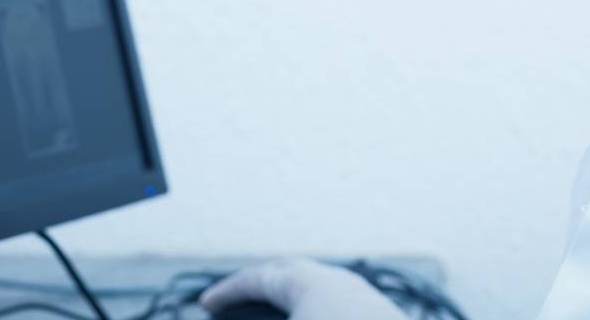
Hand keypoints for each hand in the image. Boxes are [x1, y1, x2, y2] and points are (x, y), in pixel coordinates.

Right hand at [197, 256, 405, 318]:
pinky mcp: (382, 315)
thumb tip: (212, 310)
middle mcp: (338, 281)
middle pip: (291, 274)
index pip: (256, 278)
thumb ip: (249, 318)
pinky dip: (319, 312)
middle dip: (262, 286)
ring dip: (294, 300)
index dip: (227, 292)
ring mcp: (364, 299)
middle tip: (240, 299)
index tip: (207, 304)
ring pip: (321, 291)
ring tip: (277, 311)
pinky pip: (342, 307)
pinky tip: (317, 316)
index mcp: (308, 281)